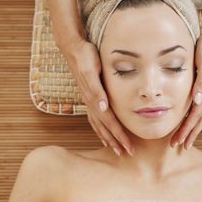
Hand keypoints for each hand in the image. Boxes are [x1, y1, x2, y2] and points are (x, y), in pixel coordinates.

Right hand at [61, 38, 133, 155]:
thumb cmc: (85, 56)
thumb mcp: (91, 70)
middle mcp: (91, 102)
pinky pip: (94, 117)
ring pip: (98, 124)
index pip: (109, 121)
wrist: (73, 48)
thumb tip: (103, 107)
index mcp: (94, 98)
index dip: (119, 135)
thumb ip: (96, 89)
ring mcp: (88, 100)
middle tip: (127, 153)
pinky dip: (99, 128)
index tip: (128, 147)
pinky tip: (103, 132)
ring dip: (107, 137)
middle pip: (104, 127)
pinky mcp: (88, 97)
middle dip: (116, 141)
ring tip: (115, 148)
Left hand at [170, 30, 201, 149]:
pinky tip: (189, 120)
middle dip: (190, 133)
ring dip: (193, 128)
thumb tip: (197, 101)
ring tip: (184, 139)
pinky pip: (201, 106)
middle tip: (179, 146)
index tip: (179, 141)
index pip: (197, 115)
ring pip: (201, 114)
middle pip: (200, 119)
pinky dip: (195, 117)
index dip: (188, 129)